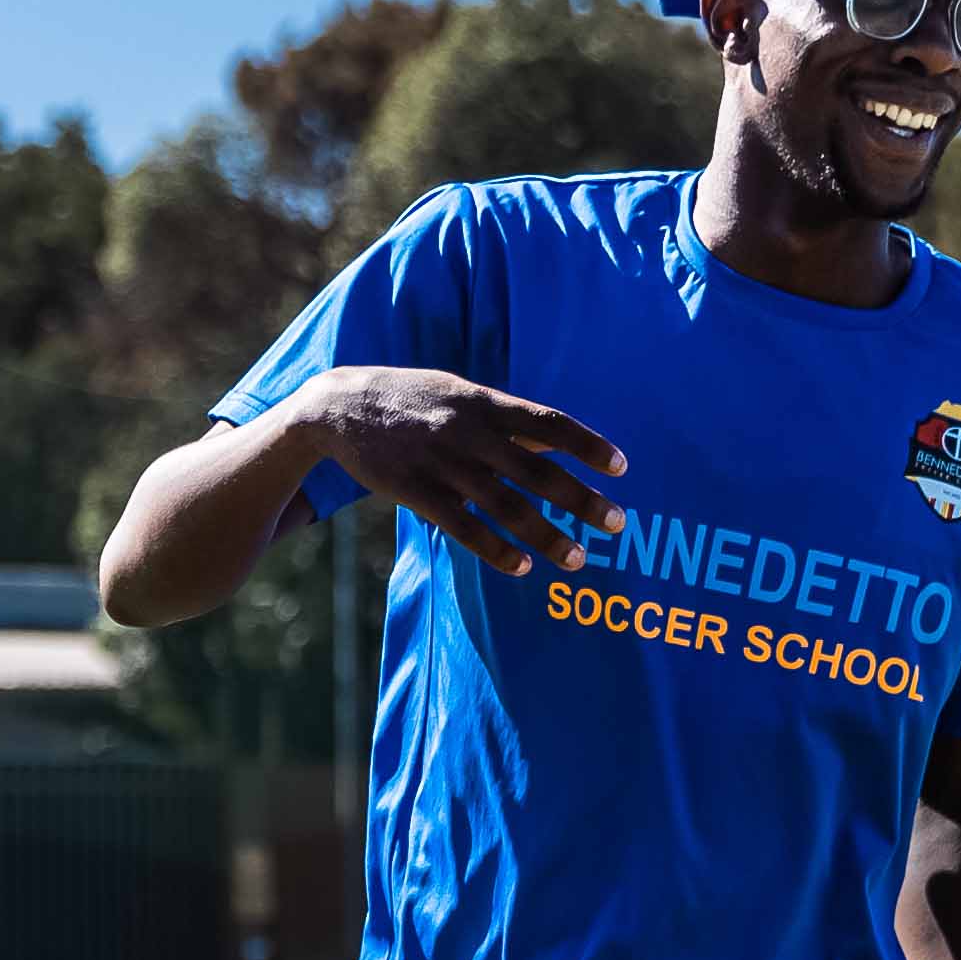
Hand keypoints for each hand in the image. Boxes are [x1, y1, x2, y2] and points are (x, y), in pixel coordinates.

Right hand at [284, 368, 626, 574]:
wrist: (338, 405)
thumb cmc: (410, 398)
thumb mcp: (458, 392)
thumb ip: (506, 417)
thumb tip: (557, 440)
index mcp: (483, 402)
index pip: (548, 422)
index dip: (587, 445)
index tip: (622, 467)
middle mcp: (467, 432)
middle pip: (536, 470)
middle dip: (580, 499)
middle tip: (616, 524)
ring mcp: (441, 464)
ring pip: (504, 506)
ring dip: (546, 535)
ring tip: (577, 559)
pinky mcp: (415, 492)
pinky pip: (463, 528)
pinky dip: (495, 550)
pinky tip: (522, 567)